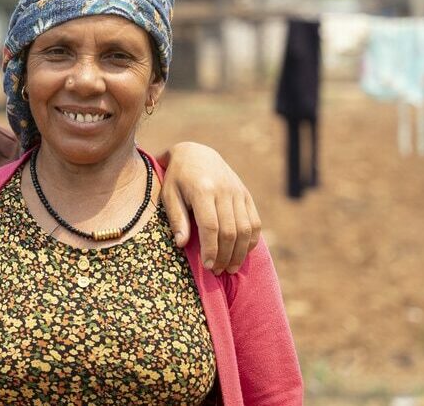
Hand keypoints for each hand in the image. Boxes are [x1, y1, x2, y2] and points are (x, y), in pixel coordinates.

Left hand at [158, 142, 260, 274]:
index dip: (210, 249)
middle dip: (224, 255)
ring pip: (245, 229)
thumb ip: (177, 218)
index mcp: (203, 189)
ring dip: (239, 253)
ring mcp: (238, 192)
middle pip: (230, 231)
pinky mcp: (246, 195)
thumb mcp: (169, 194)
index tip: (206, 266)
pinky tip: (241, 253)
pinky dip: (250, 241)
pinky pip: (254, 222)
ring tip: (229, 268)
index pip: (211, 226)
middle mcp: (224, 191)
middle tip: (216, 271)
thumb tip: (182, 244)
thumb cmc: (178, 177)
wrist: (197, 153)